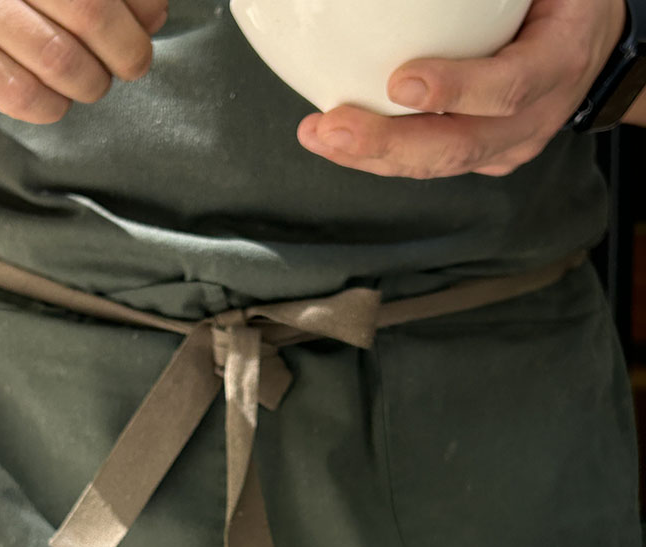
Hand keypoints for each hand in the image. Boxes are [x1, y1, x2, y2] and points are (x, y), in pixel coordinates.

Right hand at [0, 0, 167, 123]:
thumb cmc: (12, 10)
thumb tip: (154, 14)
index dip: (138, 7)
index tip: (147, 25)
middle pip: (89, 11)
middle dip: (126, 49)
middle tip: (130, 65)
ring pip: (62, 61)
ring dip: (90, 84)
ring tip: (86, 82)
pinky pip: (28, 96)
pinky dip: (52, 106)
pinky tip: (49, 97)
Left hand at [296, 0, 626, 178]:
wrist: (590, 44)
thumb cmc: (560, 2)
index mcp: (556, 64)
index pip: (508, 88)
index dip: (457, 89)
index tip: (402, 82)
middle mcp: (534, 119)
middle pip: (458, 148)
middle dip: (388, 145)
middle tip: (332, 129)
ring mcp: (507, 148)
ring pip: (437, 166)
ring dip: (372, 157)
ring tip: (320, 137)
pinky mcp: (485, 159)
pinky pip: (430, 163)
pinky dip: (382, 155)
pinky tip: (339, 141)